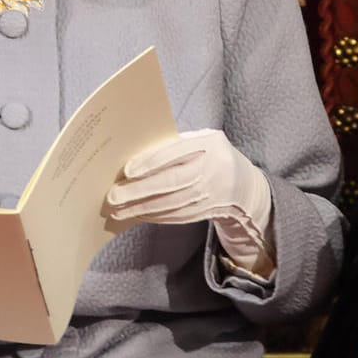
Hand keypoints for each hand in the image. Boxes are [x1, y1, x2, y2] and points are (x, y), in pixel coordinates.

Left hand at [106, 129, 274, 275]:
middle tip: (113, 195)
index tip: (127, 171)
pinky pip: (177, 215)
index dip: (151, 162)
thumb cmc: (209, 154)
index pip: (177, 152)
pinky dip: (155, 216)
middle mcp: (213, 169)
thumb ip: (173, 144)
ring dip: (142, 208)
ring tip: (118, 210)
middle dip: (140, 190)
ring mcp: (212, 193)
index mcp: (209, 144)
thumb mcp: (200, 140)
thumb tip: (134, 154)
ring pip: (172, 203)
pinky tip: (137, 215)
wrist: (244, 183)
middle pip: (172, 182)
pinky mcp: (207, 211)